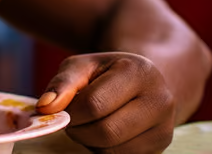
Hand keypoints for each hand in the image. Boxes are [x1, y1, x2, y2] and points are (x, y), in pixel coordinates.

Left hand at [36, 52, 174, 153]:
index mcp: (139, 71)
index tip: (62, 108)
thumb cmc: (105, 73)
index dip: (70, 112)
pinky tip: (103, 132)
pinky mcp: (161, 147)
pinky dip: (103, 149)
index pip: (94, 104)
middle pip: (106, 131)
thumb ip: (62, 83)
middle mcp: (160, 100)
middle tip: (72, 119)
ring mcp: (164, 127)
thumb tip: (46, 107)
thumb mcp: (82, 66)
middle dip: (79, 130)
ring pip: (113, 150)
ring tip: (88, 123)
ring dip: (90, 141)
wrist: (140, 82)